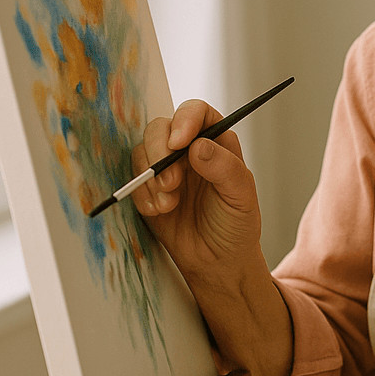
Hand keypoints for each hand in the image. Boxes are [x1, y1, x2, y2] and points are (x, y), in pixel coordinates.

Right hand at [132, 101, 293, 375]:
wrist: (217, 263)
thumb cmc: (236, 226)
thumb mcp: (241, 197)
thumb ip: (224, 169)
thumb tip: (197, 146)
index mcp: (218, 142)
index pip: (197, 112)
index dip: (185, 120)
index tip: (179, 143)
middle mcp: (190, 149)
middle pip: (161, 127)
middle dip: (160, 153)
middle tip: (171, 184)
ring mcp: (167, 167)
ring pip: (143, 151)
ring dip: (150, 177)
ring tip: (169, 205)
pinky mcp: (149, 188)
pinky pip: (134, 179)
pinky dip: (142, 196)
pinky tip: (160, 213)